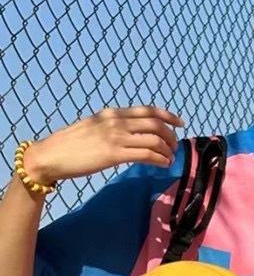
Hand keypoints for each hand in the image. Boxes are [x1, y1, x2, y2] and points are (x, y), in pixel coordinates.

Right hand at [22, 106, 185, 185]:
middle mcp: (116, 122)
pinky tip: (163, 165)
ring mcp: (115, 137)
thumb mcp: (93, 126)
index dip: (168, 115)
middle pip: (156, 124)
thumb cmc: (70, 144)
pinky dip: (160, 160)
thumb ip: (112, 126)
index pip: (147, 110)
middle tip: (174, 147)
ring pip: (154, 140)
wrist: (51, 155)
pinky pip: (146, 155)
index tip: (180, 123)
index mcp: (112, 113)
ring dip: (167, 151)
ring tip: (169, 159)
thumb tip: (129, 133)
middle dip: (170, 136)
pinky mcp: (114, 154)